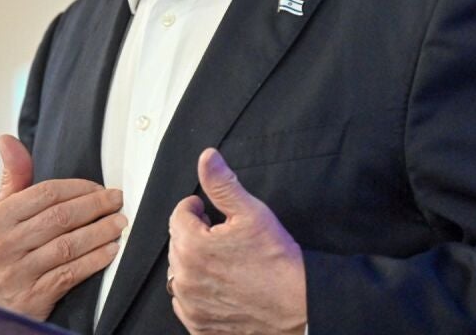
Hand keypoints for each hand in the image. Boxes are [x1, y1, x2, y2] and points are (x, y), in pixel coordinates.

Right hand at [0, 134, 125, 319]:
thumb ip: (11, 179)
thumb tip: (8, 140)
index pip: (45, 194)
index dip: (78, 188)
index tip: (98, 186)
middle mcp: (6, 244)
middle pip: (60, 218)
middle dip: (95, 206)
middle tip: (116, 200)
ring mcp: (19, 273)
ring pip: (68, 246)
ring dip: (99, 232)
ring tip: (119, 223)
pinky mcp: (32, 298)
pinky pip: (69, 275)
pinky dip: (93, 262)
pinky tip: (109, 252)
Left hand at [167, 148, 306, 334]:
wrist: (297, 305)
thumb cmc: (277, 261)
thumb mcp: (251, 212)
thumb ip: (222, 184)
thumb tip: (207, 158)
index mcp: (192, 247)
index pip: (178, 216)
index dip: (196, 208)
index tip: (208, 211)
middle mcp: (184, 278)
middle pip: (177, 244)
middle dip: (195, 234)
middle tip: (222, 235)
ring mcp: (190, 306)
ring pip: (180, 273)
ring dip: (194, 263)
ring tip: (224, 260)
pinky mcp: (199, 325)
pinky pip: (187, 303)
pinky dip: (199, 292)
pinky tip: (222, 285)